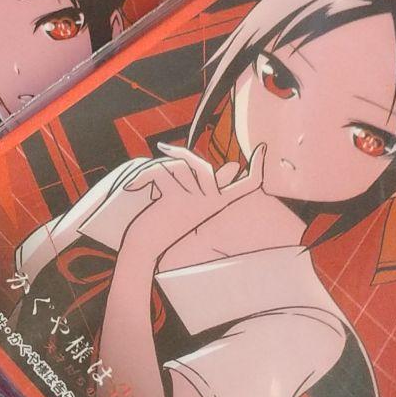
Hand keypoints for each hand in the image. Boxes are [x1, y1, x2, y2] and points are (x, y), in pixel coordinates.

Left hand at [121, 143, 264, 262]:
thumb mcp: (186, 203)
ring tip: (141, 179)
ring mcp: (196, 201)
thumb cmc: (163, 224)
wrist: (144, 247)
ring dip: (157, 167)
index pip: (248, 185)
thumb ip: (202, 184)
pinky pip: (161, 172)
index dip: (258, 169)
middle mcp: (213, 203)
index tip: (264, 150)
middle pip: (203, 166)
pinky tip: (131, 187)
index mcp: (219, 203)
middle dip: (181, 154)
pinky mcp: (175, 199)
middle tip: (163, 149)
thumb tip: (230, 168)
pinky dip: (142, 177)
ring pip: (180, 166)